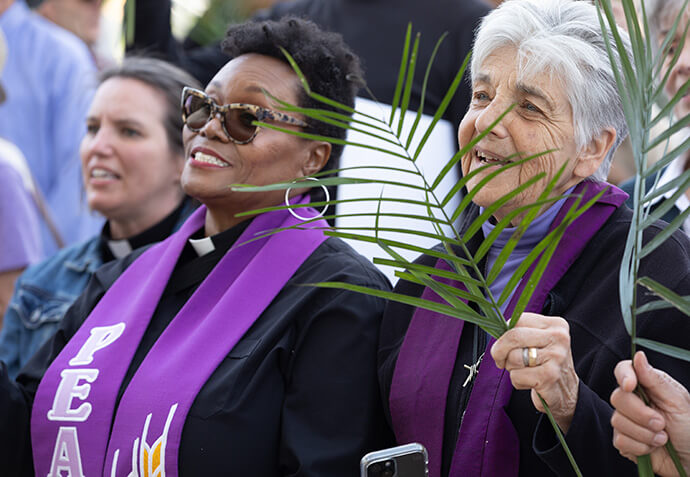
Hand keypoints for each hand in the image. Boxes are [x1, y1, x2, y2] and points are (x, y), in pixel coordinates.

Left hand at [491, 312, 578, 431]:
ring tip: (524, 372)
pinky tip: (530, 383)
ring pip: (513, 357)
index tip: (503, 345)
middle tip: (500, 360)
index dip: (504, 335)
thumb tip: (497, 329)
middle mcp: (559, 337)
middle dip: (499, 351)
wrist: (566, 393)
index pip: (518, 320)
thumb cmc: (545, 364)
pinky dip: (517, 382)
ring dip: (511, 368)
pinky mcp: (549, 376)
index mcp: (555, 324)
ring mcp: (556, 356)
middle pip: (513, 336)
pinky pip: (516, 375)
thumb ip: (521, 332)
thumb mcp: (539, 342)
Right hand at [610, 351, 689, 476]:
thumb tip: (638, 356)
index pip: (624, 370)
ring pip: (618, 421)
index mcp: (647, 386)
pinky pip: (621, 441)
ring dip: (644, 434)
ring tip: (662, 438)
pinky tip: (653, 447)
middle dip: (641, 414)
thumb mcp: (678, 402)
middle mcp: (634, 400)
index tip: (630, 386)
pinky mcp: (624, 440)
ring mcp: (626, 420)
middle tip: (661, 423)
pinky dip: (640, 447)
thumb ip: (655, 380)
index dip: (623, 376)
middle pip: (618, 398)